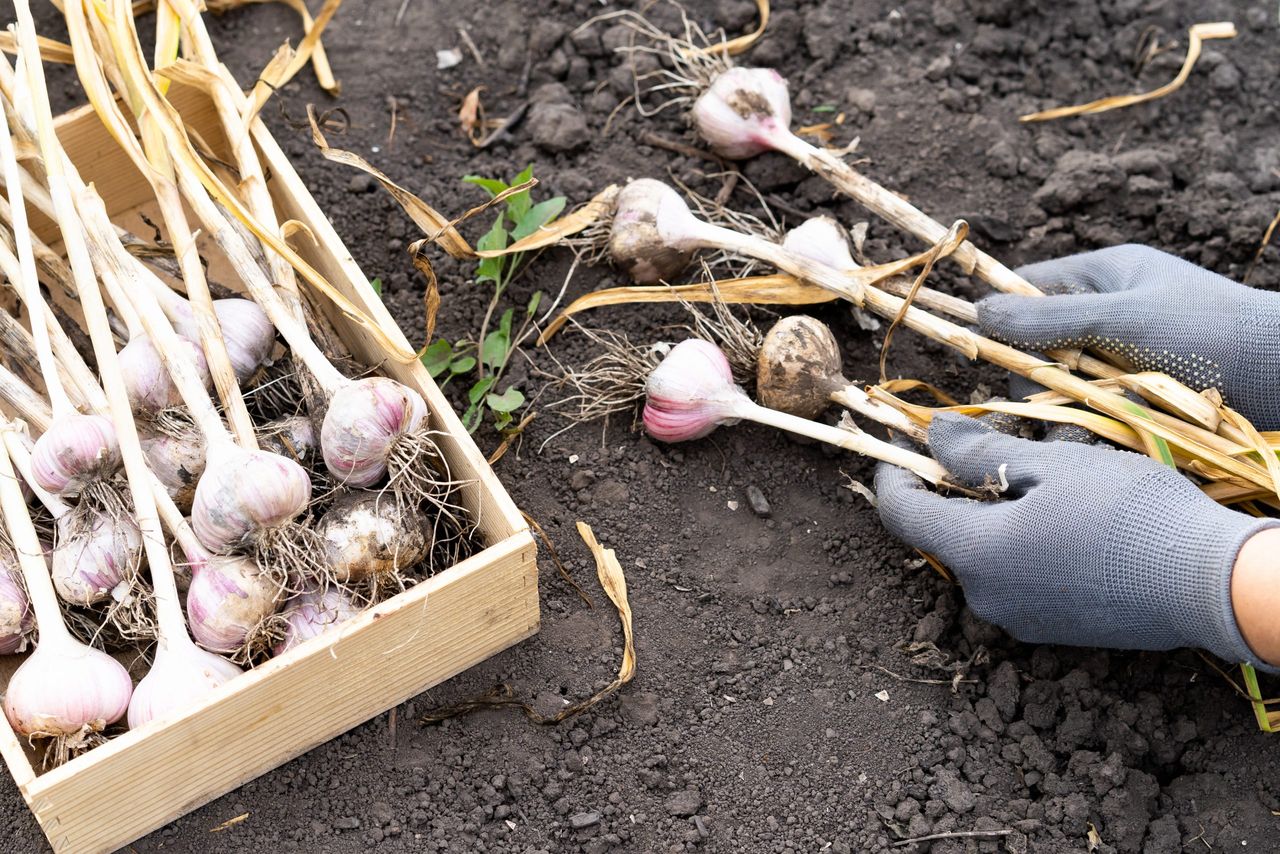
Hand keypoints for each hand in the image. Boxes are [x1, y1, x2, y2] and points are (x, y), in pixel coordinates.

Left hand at [874, 413, 1277, 668]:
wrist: (1210, 584)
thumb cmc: (1129, 513)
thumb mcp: (1051, 464)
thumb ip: (979, 452)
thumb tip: (930, 436)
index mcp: (975, 554)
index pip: (903, 515)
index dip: (892, 476)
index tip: (897, 445)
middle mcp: (985, 597)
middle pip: (945, 535)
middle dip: (956, 491)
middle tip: (988, 448)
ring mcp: (1019, 620)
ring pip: (985, 556)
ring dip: (996, 517)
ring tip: (1042, 480)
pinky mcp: (1052, 631)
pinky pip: (1017, 580)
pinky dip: (1023, 547)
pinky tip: (1066, 521)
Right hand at [978, 244, 1279, 428]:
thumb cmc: (1210, 333)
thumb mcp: (1123, 319)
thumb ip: (1050, 319)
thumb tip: (977, 314)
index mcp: (1100, 278)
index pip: (1025, 288)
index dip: (1001, 317)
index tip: (989, 351)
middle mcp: (1104, 316)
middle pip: (1034, 345)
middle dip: (1035, 374)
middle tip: (1053, 395)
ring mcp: (1118, 360)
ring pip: (1057, 386)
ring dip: (1062, 406)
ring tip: (1082, 424)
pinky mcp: (1132, 400)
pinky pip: (1086, 413)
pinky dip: (1086, 427)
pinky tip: (1095, 439)